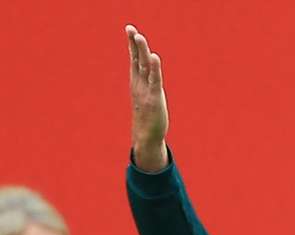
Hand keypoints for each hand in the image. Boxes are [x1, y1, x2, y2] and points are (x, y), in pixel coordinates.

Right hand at [126, 24, 168, 171]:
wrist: (146, 136)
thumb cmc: (147, 116)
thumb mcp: (144, 96)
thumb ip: (145, 86)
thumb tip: (147, 80)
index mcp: (136, 82)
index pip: (134, 59)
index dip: (132, 45)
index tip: (129, 29)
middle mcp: (139, 84)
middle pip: (137, 60)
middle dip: (134, 44)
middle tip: (130, 28)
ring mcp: (146, 90)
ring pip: (144, 67)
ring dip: (142, 52)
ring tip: (139, 37)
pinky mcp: (154, 98)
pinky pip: (155, 80)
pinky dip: (155, 68)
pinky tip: (155, 57)